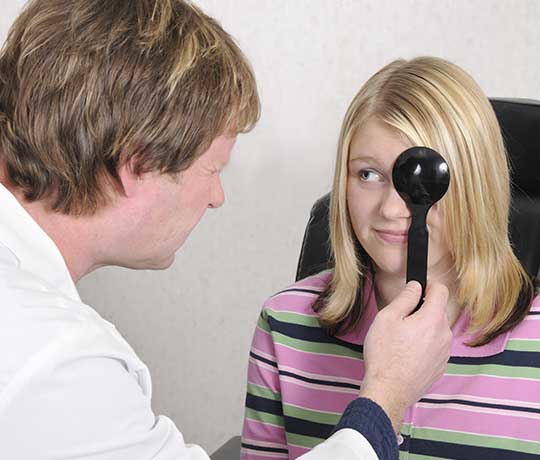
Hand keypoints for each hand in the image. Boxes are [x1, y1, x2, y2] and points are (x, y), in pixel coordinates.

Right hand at [359, 281, 451, 431]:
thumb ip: (405, 298)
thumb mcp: (387, 318)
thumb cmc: (385, 354)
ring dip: (423, 329)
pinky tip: (406, 354)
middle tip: (400, 319)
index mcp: (433, 319)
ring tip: (401, 339)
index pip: (441, 291)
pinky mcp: (440, 368)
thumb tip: (416, 286)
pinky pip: (435, 348)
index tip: (417, 289)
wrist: (388, 391)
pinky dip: (424, 346)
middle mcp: (444, 335)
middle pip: (438, 311)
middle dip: (423, 310)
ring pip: (437, 331)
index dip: (429, 286)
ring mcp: (444, 353)